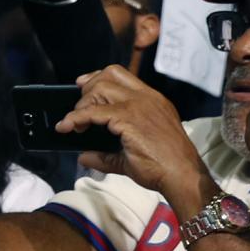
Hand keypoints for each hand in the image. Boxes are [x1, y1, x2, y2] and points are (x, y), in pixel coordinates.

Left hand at [58, 65, 215, 212]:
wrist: (182, 176)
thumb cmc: (164, 167)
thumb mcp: (132, 155)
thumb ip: (106, 154)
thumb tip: (83, 156)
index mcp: (152, 100)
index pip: (120, 75)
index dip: (97, 78)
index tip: (82, 87)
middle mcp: (146, 97)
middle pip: (108, 75)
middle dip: (86, 90)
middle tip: (77, 111)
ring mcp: (139, 106)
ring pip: (100, 88)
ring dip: (82, 104)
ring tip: (75, 124)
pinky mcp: (129, 118)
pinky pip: (93, 112)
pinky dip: (76, 118)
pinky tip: (68, 127)